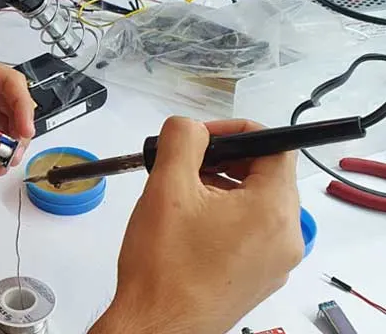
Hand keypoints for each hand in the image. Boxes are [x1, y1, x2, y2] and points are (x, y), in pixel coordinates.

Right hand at [90, 117, 303, 333]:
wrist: (157, 324)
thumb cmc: (164, 266)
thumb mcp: (166, 186)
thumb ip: (181, 139)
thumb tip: (190, 127)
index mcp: (272, 211)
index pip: (276, 147)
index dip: (237, 131)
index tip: (203, 136)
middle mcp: (285, 238)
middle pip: (267, 175)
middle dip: (225, 160)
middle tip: (187, 163)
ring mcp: (274, 261)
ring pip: (257, 203)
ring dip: (222, 187)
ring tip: (182, 194)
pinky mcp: (258, 276)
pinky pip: (251, 231)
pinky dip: (224, 215)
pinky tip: (189, 221)